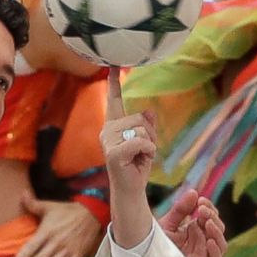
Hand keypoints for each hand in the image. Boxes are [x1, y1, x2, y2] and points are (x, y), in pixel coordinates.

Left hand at [13, 194, 102, 256]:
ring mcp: (66, 250)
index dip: (24, 254)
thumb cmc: (67, 211)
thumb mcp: (50, 206)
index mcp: (47, 231)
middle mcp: (55, 242)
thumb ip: (33, 203)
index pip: (33, 245)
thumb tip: (21, 193)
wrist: (91, 214)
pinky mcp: (76, 255)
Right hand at [102, 68, 157, 247]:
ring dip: (149, 145)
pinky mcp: (112, 153)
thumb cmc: (137, 167)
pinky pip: (141, 142)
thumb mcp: (147, 143)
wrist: (131, 191)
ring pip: (141, 131)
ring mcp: (107, 141)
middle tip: (143, 152)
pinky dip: (148, 152)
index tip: (113, 65)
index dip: (114, 83)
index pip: (114, 101)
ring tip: (140, 158)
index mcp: (113, 126)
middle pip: (139, 119)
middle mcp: (107, 130)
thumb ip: (147, 126)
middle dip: (150, 135)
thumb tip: (148, 110)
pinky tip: (141, 161)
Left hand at [158, 189, 226, 256]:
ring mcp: (204, 256)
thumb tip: (194, 192)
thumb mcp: (168, 225)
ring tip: (206, 222)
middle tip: (201, 210)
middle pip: (217, 228)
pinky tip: (208, 241)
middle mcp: (203, 242)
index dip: (209, 208)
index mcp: (196, 230)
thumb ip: (180, 210)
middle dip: (212, 217)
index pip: (211, 217)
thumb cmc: (156, 247)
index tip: (200, 200)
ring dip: (216, 231)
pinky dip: (215, 250)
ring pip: (221, 244)